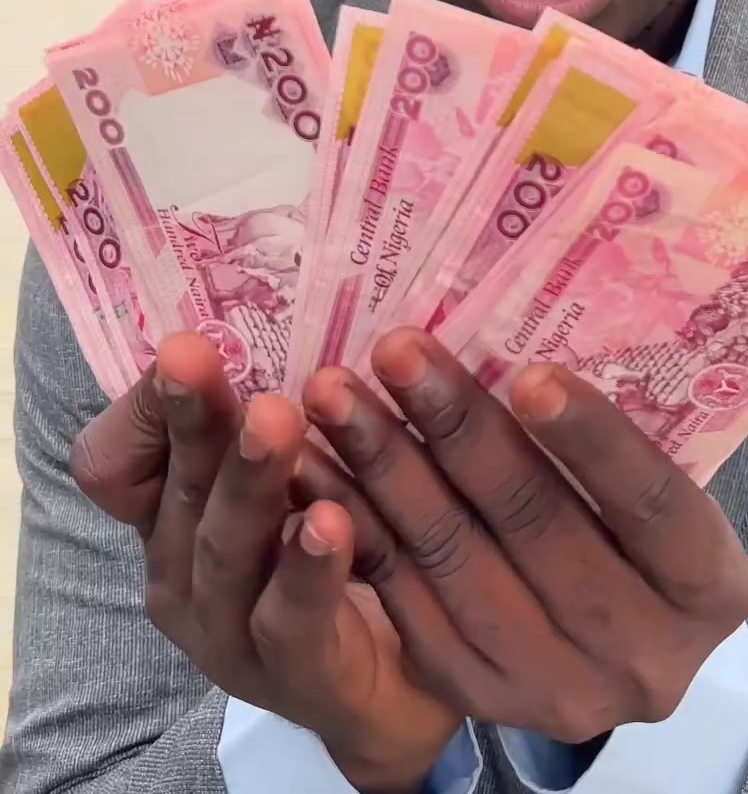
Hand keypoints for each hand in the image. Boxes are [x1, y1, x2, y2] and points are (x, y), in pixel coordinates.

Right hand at [72, 335, 459, 793]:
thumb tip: (315, 291)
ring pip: (227, 550)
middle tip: (204, 356)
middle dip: (195, 419)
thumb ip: (284, 397)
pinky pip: (292, 621)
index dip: (143, 405)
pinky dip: (307, 569)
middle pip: (178, 487)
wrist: (408, 676)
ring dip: (250, 479)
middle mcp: (186, 571)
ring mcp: (232, 632)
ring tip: (277, 420)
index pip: (119, 459)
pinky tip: (331, 521)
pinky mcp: (297, 676)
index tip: (184, 346)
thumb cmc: (346, 543)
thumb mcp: (307, 460)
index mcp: (174, 512)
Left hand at [300, 328, 747, 747]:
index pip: (650, 503)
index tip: (529, 372)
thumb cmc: (639, 523)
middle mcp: (643, 655)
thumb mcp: (660, 483)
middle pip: (538, 526)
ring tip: (335, 394)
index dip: (592, 439)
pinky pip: (404, 603)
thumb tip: (533, 316)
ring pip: (456, 563)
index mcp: (710, 586)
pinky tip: (317, 470)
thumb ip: (615, 433)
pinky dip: (357, 530)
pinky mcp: (479, 697)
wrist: (616, 643)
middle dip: (457, 429)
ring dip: (385, 469)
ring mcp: (556, 688)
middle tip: (395, 349)